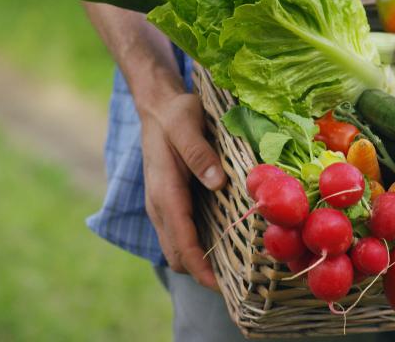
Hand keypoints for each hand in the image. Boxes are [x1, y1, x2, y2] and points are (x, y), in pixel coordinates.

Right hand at [140, 93, 226, 289]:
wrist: (157, 107)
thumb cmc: (174, 114)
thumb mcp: (186, 124)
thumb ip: (198, 152)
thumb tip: (216, 182)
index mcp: (164, 191)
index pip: (181, 241)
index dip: (199, 268)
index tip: (221, 287)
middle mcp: (158, 205)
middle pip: (176, 254)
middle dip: (201, 273)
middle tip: (237, 282)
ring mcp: (161, 206)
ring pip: (176, 248)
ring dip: (198, 263)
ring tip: (233, 269)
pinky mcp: (168, 203)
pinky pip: (179, 235)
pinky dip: (195, 247)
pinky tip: (221, 243)